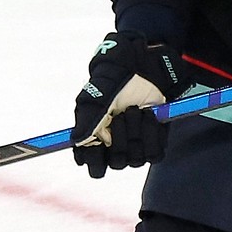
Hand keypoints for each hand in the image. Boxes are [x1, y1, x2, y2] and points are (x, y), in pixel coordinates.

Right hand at [74, 31, 181, 177]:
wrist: (142, 65)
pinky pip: (155, 154)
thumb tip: (76, 141)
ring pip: (136, 159)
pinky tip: (149, 114)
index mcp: (96, 139)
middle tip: (121, 115)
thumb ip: (87, 118)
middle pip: (117, 163)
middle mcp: (115, 146)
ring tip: (135, 109)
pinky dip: (152, 133)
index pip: (94, 166)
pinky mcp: (155, 141)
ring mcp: (136, 145)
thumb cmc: (114, 79)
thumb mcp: (98, 95)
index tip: (99, 145)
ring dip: (137, 132)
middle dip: (121, 138)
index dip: (96, 161)